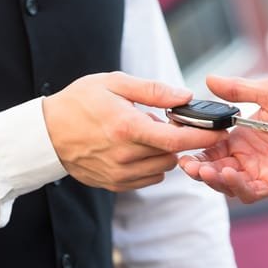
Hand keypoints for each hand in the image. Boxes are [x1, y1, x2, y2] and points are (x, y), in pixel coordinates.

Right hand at [43, 72, 224, 191]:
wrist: (45, 134)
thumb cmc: (78, 102)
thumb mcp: (113, 83)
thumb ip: (153, 90)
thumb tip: (186, 96)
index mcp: (126, 128)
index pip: (177, 139)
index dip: (204, 136)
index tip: (222, 129)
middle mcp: (125, 156)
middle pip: (173, 155)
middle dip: (178, 139)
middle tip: (165, 121)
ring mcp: (119, 173)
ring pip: (163, 167)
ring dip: (164, 152)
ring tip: (145, 134)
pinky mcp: (114, 184)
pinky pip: (149, 178)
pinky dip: (151, 164)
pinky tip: (136, 148)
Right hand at [179, 75, 267, 202]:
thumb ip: (239, 90)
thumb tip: (208, 79)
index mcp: (245, 132)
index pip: (212, 144)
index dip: (196, 145)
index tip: (182, 140)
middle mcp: (250, 154)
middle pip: (215, 166)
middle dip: (198, 167)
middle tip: (186, 163)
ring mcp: (263, 170)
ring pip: (228, 182)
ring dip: (213, 179)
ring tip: (203, 171)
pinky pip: (250, 192)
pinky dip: (236, 187)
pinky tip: (228, 175)